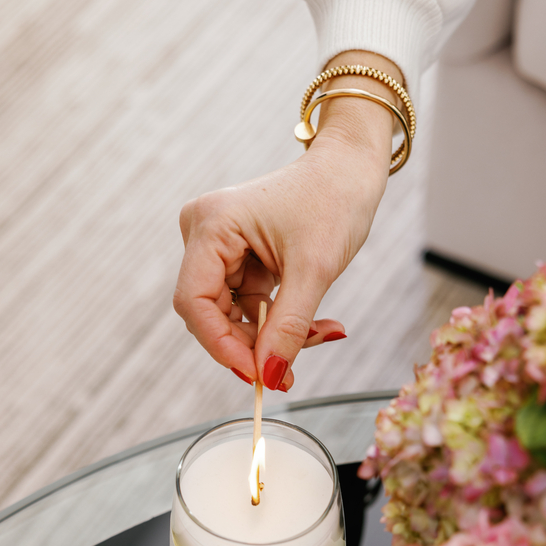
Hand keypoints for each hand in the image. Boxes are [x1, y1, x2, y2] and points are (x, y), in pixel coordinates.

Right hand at [173, 52, 402, 390]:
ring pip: (233, 315)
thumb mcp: (314, 270)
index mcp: (211, 226)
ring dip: (272, 335)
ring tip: (321, 333)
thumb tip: (271, 377)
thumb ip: (288, 327)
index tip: (257, 375)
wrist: (351, 168)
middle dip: (252, 344)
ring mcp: (220, 246)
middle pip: (211, 313)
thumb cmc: (334, 199)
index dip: (221, 345)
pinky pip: (249, 304)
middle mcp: (204, 234)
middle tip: (290, 370)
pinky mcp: (238, 257)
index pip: (194, 302)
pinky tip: (316, 325)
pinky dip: (279, 320)